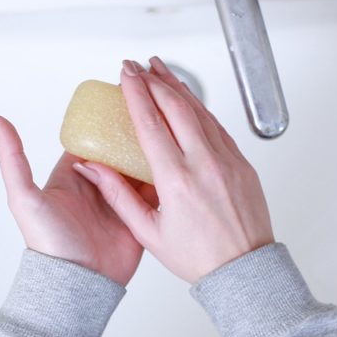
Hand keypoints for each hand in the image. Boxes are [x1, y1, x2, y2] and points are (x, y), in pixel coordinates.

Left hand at [0, 112, 154, 286]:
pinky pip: (155, 192)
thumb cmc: (49, 244)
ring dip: (151, 152)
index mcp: (72, 176)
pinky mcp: (139, 217)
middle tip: (153, 112)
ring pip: (139, 167)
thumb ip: (11, 157)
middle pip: (119, 150)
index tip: (122, 99)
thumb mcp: (24, 196)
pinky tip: (176, 161)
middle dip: (134, 134)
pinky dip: (164, 177)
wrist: (78, 284)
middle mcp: (97, 186)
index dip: (106, 121)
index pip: (91, 139)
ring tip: (169, 131)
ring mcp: (120, 202)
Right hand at [74, 57, 274, 282]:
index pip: (151, 124)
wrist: (244, 270)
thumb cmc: (198, 258)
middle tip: (138, 66)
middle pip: (176, 107)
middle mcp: (205, 164)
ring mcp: (227, 160)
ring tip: (161, 71)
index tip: (125, 74)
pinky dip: (199, 108)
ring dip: (178, 87)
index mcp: (177, 181)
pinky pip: (217, 126)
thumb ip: (119, 196)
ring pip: (200, 111)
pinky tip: (188, 101)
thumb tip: (92, 169)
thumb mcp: (148, 232)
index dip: (135, 93)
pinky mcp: (242, 163)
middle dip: (154, 80)